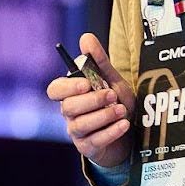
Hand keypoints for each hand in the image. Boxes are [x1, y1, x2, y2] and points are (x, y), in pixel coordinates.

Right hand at [45, 32, 135, 167]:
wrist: (129, 133)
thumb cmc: (115, 104)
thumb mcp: (112, 80)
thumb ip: (99, 60)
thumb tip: (86, 38)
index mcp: (71, 94)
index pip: (55, 90)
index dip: (67, 88)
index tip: (86, 84)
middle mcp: (70, 113)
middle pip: (68, 107)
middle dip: (92, 100)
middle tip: (112, 95)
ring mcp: (77, 131)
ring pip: (81, 124)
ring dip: (103, 116)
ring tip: (121, 110)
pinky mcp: (87, 147)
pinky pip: (94, 140)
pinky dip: (110, 131)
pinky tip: (123, 124)